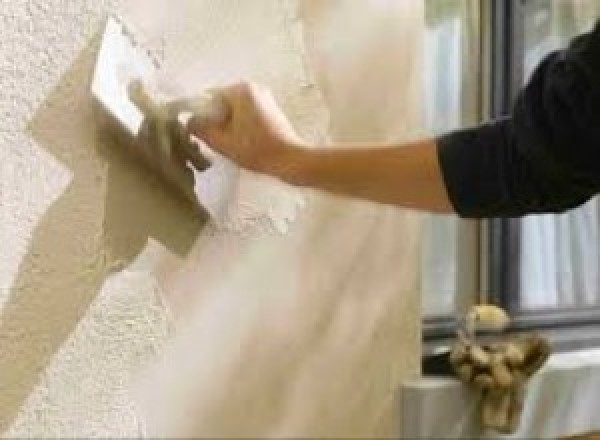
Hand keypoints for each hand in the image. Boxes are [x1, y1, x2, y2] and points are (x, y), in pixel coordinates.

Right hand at [188, 82, 306, 174]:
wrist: (290, 160)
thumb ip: (200, 129)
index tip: (199, 133)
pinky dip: (240, 125)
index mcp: (240, 90)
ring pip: (233, 109)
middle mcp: (253, 87)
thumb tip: (189, 122)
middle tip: (217, 141)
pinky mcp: (271, 109)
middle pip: (221, 103)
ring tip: (230, 143)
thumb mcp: (222, 142)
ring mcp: (264, 97)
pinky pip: (246, 113)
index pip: (208, 98)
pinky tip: (242, 142)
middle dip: (215, 120)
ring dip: (227, 124)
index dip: (200, 116)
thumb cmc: (257, 150)